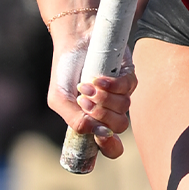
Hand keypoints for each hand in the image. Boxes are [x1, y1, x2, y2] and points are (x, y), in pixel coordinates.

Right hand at [47, 16, 135, 158]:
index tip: (99, 137)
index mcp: (93, 122)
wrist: (74, 42)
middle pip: (119, 127)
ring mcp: (121, 94)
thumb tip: (100, 134)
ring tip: (86, 87)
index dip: (109, 147)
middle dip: (102, 116)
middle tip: (85, 103)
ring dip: (103, 99)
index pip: (111, 147)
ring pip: (124, 107)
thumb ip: (75, 120)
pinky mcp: (129, 75)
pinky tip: (97, 79)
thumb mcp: (59, 99)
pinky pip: (128, 87)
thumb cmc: (65, 72)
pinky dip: (111, 85)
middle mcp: (110, 110)